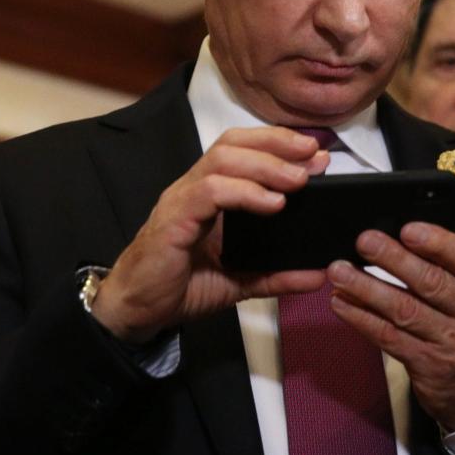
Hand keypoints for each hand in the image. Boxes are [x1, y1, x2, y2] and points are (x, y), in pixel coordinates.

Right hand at [92, 127, 328, 342]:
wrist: (138, 310)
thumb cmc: (182, 286)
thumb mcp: (241, 280)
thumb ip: (277, 274)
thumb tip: (317, 274)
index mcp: (211, 193)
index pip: (242, 149)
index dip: (278, 144)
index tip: (317, 153)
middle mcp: (195, 188)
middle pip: (233, 143)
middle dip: (277, 144)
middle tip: (314, 157)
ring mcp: (182, 201)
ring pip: (222, 160)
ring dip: (266, 165)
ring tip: (298, 180)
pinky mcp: (173, 221)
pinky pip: (209, 193)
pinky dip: (244, 193)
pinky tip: (272, 203)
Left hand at [328, 222, 454, 430]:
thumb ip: (451, 269)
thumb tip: (402, 239)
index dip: (439, 243)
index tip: (408, 230)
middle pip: (433, 284)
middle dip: (394, 259)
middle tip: (365, 241)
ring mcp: (453, 345)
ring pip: (405, 311)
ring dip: (367, 289)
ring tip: (341, 272)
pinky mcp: (427, 366)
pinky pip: (389, 337)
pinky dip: (361, 318)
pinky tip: (343, 303)